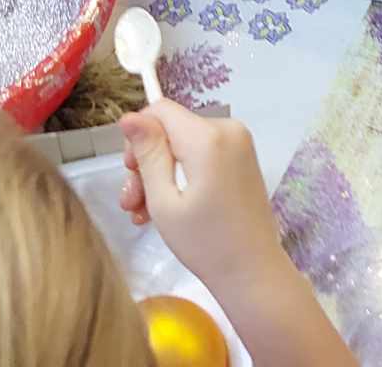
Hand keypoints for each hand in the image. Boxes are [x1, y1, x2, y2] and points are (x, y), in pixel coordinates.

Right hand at [119, 101, 288, 297]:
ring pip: (183, 145)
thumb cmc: (204, 243)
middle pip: (171, 130)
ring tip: (143, 214)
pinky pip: (201, 155)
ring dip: (160, 175)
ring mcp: (239, 144)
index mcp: (208, 137)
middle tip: (133, 204)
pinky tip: (166, 210)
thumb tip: (128, 115)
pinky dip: (182, 176)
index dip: (138, 136)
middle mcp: (228, 129)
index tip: (131, 173)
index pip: (160, 110)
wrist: (253, 273)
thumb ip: (148, 154)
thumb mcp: (164, 200)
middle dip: (146, 163)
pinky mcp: (242, 159)